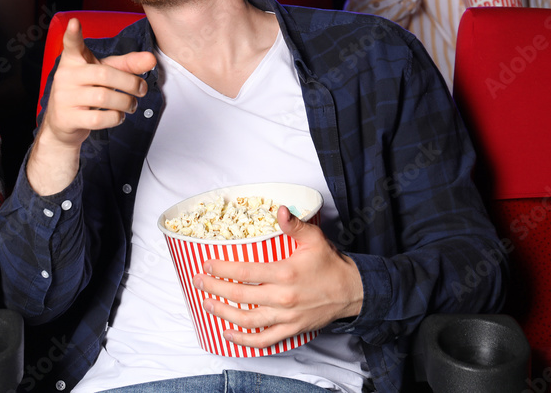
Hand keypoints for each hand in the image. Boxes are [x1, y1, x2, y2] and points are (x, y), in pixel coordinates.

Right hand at [27, 19, 155, 194]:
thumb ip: (127, 65)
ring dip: (126, 103)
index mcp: (73, 60)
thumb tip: (152, 59)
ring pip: (104, 98)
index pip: (72, 44)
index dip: (73, 34)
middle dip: (130, 83)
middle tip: (142, 89)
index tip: (75, 23)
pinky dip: (115, 118)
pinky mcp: (67, 118)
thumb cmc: (86, 90)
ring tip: (131, 105)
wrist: (63, 123)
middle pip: (104, 74)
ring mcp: (64, 97)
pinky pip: (98, 119)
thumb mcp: (104, 72)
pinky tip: (118, 116)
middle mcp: (66, 76)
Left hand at [194, 206, 362, 349]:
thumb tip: (279, 210)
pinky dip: (244, 340)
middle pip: (240, 296)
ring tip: (206, 304)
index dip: (221, 269)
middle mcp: (283, 298)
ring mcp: (287, 316)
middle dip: (214, 289)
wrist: (351, 291)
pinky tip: (228, 333)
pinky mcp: (291, 329)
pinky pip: (264, 339)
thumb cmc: (329, 263)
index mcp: (286, 273)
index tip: (206, 264)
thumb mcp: (314, 239)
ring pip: (248, 320)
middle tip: (198, 282)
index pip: (244, 272)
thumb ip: (294, 225)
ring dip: (223, 313)